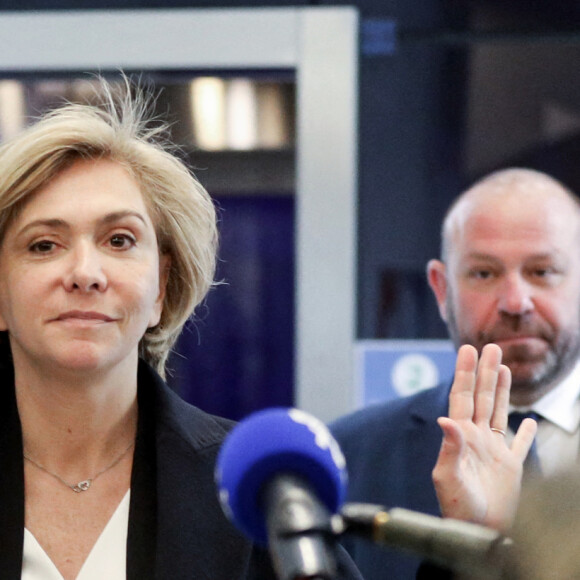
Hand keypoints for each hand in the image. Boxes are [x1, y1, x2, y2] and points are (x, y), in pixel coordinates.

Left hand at [431, 343, 536, 530]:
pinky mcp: (510, 467)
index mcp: (461, 436)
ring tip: (503, 368)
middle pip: (481, 396)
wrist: (477, 533)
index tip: (467, 350)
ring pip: (498, 411)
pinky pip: (520, 444)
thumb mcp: (448, 477)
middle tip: (490, 347)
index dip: (464, 373)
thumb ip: (449, 447)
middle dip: (485, 372)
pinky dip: (525, 432)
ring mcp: (494, 450)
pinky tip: (529, 420)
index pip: (462, 397)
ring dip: (502, 390)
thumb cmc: (457, 508)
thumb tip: (444, 419)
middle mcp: (477, 437)